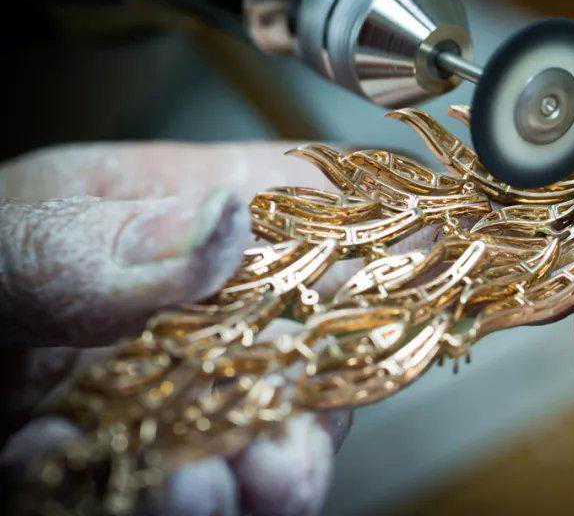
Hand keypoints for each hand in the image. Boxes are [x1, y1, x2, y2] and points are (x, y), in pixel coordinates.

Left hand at [0, 142, 352, 514]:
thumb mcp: (4, 232)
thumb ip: (96, 236)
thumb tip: (228, 224)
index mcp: (182, 214)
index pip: (320, 215)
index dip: (379, 250)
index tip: (404, 294)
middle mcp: (194, 307)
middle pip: (307, 349)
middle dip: (309, 411)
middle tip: (283, 458)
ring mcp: (169, 389)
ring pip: (253, 437)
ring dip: (244, 474)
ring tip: (204, 488)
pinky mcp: (136, 458)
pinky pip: (181, 485)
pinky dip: (165, 500)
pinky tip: (105, 485)